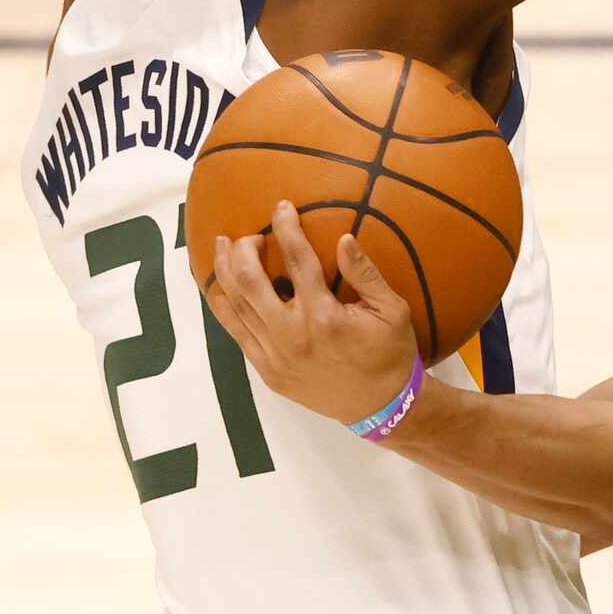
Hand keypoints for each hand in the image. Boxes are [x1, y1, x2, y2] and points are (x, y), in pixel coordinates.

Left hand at [203, 201, 420, 424]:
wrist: (380, 406)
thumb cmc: (390, 353)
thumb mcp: (392, 310)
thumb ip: (366, 274)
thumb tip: (344, 238)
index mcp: (325, 315)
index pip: (298, 260)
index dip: (287, 229)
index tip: (282, 206)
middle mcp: (292, 334)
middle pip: (251, 280)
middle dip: (244, 249)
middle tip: (250, 236)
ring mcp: (275, 354)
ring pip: (236, 306)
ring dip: (225, 272)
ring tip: (224, 249)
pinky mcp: (267, 371)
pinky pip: (236, 334)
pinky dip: (224, 309)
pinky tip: (220, 290)